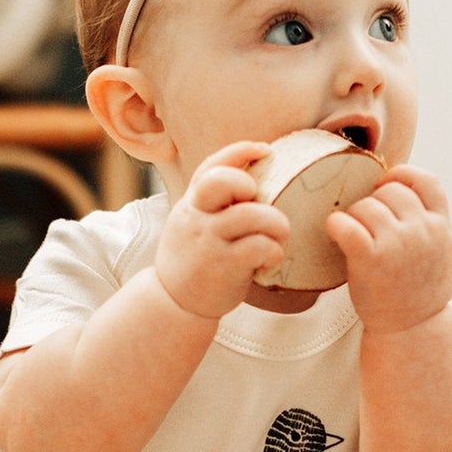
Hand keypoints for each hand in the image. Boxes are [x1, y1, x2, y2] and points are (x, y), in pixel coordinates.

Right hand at [156, 141, 288, 318]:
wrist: (173, 302)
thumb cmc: (194, 260)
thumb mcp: (193, 223)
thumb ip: (212, 202)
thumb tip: (249, 177)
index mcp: (193, 203)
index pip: (211, 166)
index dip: (239, 151)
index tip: (265, 150)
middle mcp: (198, 217)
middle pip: (223, 182)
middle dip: (249, 185)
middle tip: (262, 205)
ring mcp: (209, 241)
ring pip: (251, 215)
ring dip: (277, 224)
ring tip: (279, 237)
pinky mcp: (223, 266)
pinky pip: (258, 246)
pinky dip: (274, 251)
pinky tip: (270, 259)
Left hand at [328, 164, 451, 334]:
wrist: (413, 329)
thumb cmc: (418, 292)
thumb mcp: (439, 252)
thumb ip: (428, 223)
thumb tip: (402, 190)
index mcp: (441, 226)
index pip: (427, 182)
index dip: (403, 176)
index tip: (387, 184)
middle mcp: (423, 230)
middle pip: (390, 191)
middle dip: (374, 203)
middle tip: (367, 228)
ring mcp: (398, 243)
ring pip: (366, 205)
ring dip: (355, 217)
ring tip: (355, 238)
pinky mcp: (372, 258)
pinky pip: (346, 224)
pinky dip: (336, 225)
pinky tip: (336, 233)